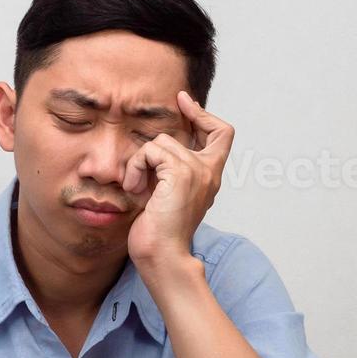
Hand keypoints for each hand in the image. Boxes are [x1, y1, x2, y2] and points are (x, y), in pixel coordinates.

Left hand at [123, 91, 233, 267]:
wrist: (163, 255)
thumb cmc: (159, 232)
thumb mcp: (165, 194)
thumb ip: (167, 171)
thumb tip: (154, 151)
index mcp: (210, 176)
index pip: (222, 135)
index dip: (204, 115)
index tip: (186, 102)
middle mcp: (209, 171)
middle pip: (206, 128)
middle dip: (187, 116)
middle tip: (171, 112)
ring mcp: (198, 171)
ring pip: (162, 142)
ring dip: (141, 161)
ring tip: (137, 185)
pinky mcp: (181, 173)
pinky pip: (151, 152)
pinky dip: (136, 167)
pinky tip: (134, 188)